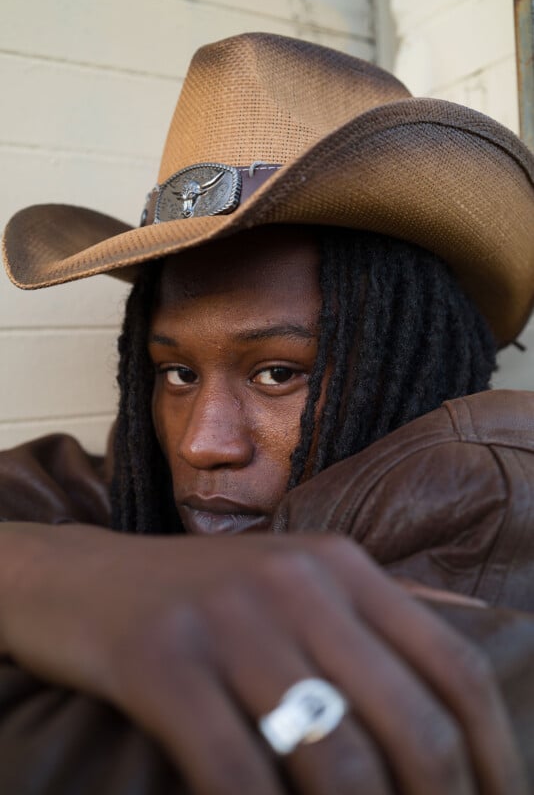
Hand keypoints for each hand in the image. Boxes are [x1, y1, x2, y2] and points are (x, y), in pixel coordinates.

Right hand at [0, 524, 526, 793]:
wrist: (85, 576)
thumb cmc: (205, 596)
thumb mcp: (296, 580)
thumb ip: (376, 613)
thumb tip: (473, 646)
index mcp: (341, 564)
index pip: (454, 666)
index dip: (495, 756)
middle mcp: (295, 580)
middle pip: (410, 725)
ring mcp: (229, 618)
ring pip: (334, 761)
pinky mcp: (164, 661)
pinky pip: (238, 774)